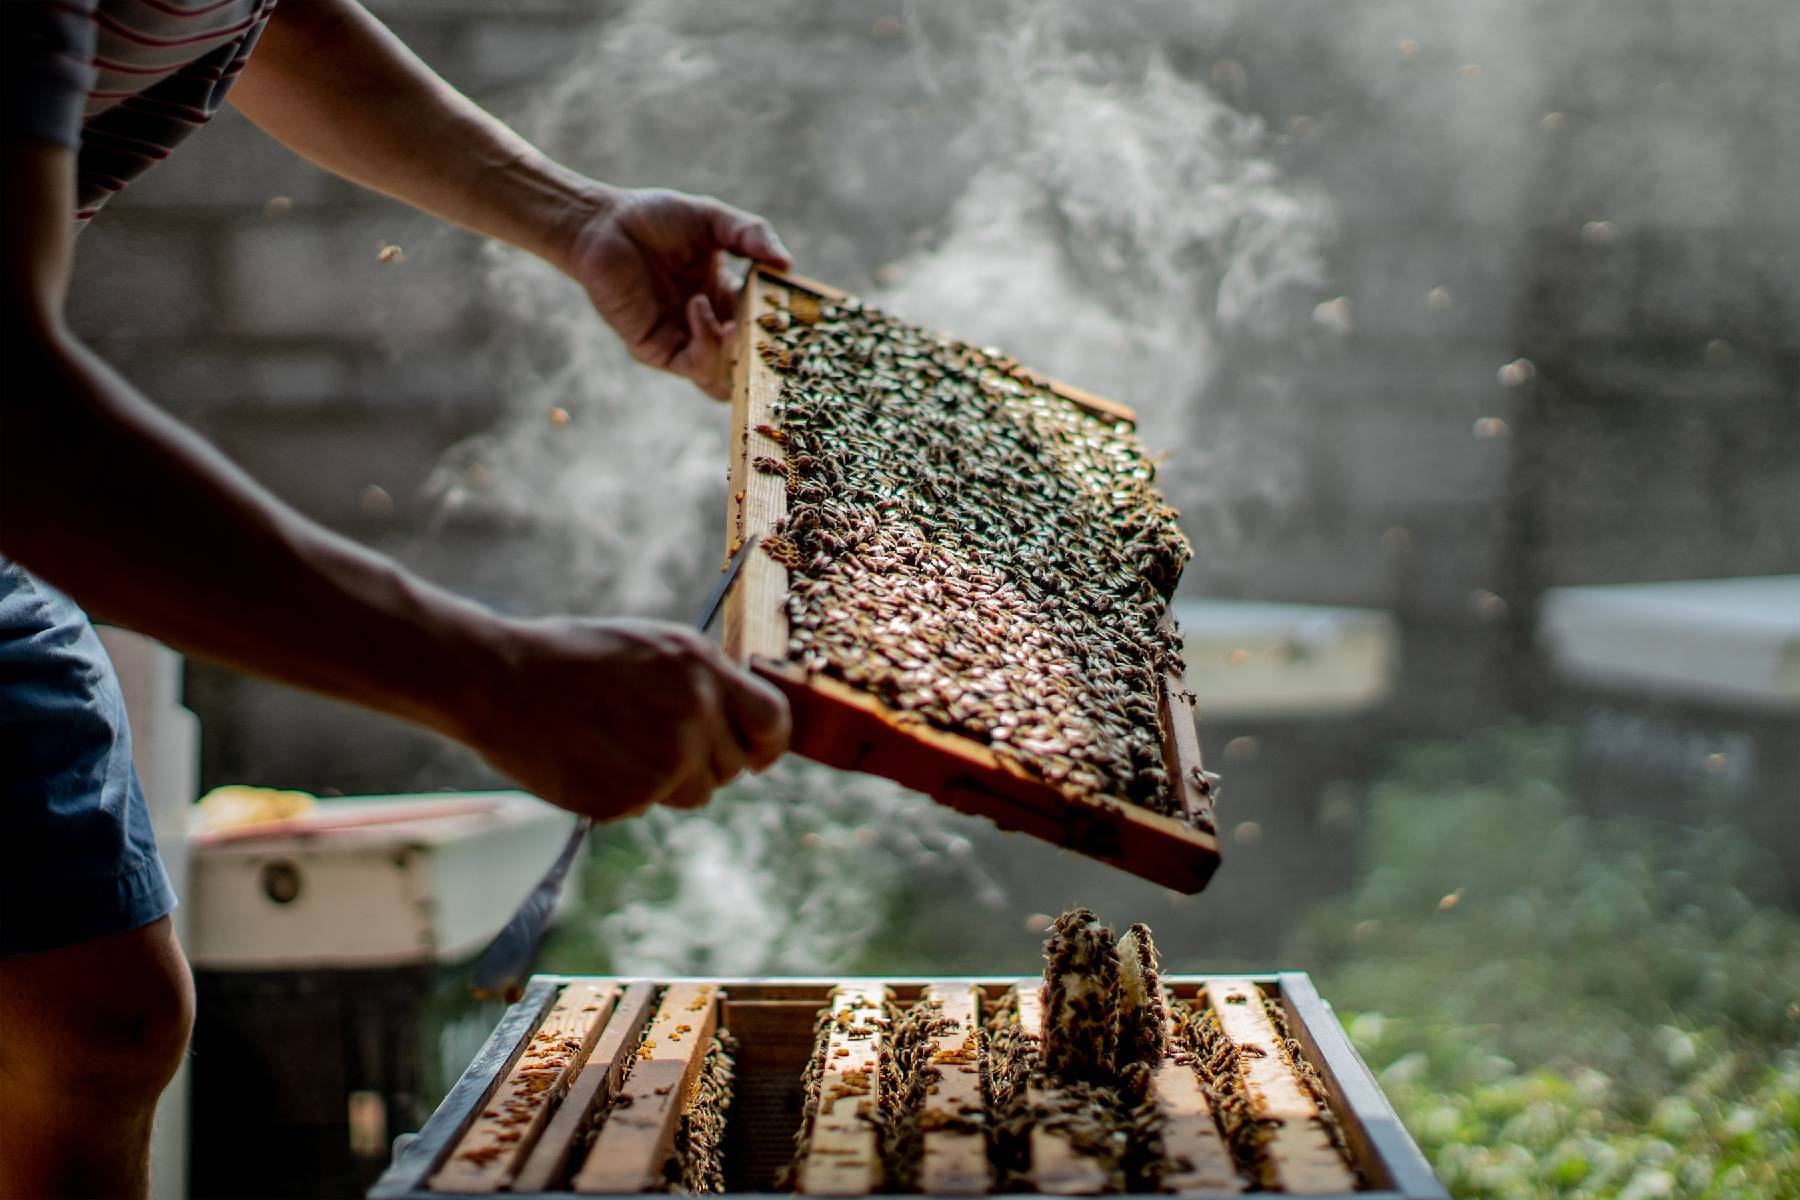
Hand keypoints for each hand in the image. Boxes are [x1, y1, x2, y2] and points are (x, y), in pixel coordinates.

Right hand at [458, 616, 790, 820]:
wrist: (502, 679)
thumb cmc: (573, 657)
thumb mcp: (652, 646)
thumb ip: (702, 679)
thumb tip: (741, 719)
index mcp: (702, 668)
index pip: (772, 720)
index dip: (768, 745)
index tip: (757, 756)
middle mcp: (694, 713)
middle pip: (732, 766)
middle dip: (703, 762)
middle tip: (651, 741)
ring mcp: (664, 758)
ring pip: (695, 794)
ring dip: (668, 782)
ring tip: (617, 745)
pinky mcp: (631, 796)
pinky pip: (648, 807)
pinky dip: (625, 794)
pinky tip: (591, 760)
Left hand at [561, 185, 792, 399]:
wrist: (602, 223)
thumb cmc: (654, 218)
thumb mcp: (713, 220)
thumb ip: (751, 236)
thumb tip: (788, 264)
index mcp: (726, 300)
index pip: (763, 329)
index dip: (782, 328)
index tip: (801, 315)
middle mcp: (708, 327)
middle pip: (748, 365)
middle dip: (766, 356)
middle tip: (776, 334)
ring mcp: (684, 342)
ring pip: (724, 381)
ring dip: (737, 358)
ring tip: (738, 325)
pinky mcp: (657, 350)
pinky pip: (695, 365)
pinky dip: (706, 341)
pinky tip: (699, 306)